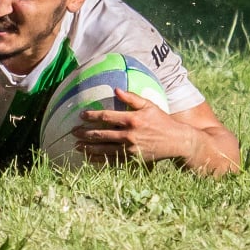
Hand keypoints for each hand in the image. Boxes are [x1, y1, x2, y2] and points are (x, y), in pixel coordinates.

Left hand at [71, 90, 189, 165]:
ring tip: (77, 146)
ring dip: (89, 148)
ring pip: (105, 149)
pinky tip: (90, 159)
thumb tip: (116, 89)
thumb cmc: (162, 120)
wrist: (176, 141)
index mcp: (133, 120)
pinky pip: (113, 160)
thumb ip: (132, 98)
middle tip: (73, 132)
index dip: (92, 116)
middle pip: (102, 134)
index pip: (107, 117)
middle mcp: (130, 135)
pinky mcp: (133, 160)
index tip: (81, 115)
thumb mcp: (149, 105)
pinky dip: (100, 160)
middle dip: (86, 133)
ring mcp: (131, 149)